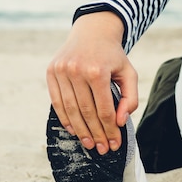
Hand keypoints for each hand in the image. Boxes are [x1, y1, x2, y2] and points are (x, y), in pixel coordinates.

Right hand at [46, 11, 137, 154]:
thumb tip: (120, 121)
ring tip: (89, 144)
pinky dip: (65, 118)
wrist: (92, 32)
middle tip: (103, 149)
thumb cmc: (113, 56)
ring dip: (80, 131)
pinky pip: (56, 101)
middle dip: (96, 134)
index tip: (115, 143)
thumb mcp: (129, 73)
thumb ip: (130, 98)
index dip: (110, 130)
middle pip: (86, 112)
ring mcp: (61, 71)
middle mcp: (77, 71)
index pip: (104, 110)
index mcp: (98, 71)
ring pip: (70, 109)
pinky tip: (74, 131)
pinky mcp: (51, 71)